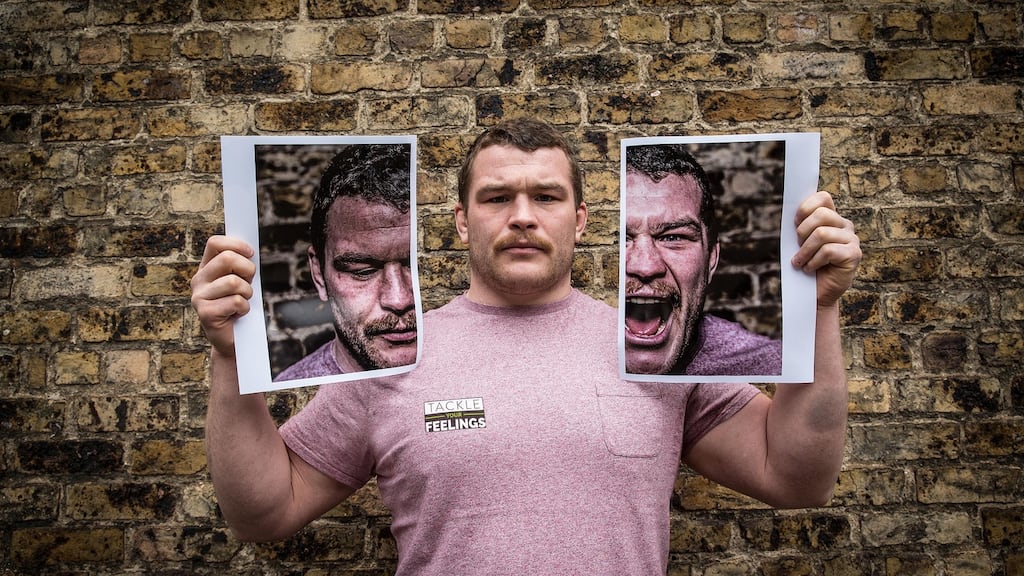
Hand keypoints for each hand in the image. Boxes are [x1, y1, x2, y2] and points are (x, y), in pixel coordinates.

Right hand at [190, 236, 255, 356]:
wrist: (234, 339)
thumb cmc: (239, 307)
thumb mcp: (241, 281)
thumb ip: (240, 266)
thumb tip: (250, 251)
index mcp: (206, 268)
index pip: (215, 243)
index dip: (235, 244)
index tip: (251, 253)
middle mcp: (199, 280)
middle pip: (227, 258)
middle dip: (247, 269)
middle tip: (249, 283)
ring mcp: (199, 297)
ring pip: (233, 282)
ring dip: (247, 293)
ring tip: (243, 302)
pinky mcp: (205, 313)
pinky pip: (236, 301)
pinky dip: (244, 308)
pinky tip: (238, 314)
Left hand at [792, 192, 861, 308]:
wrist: (816, 293)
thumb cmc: (807, 266)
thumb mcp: (801, 243)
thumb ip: (800, 226)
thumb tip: (791, 214)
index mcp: (833, 218)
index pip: (823, 198)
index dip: (806, 207)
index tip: (795, 223)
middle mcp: (845, 226)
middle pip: (821, 215)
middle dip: (802, 231)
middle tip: (797, 248)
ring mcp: (852, 240)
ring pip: (822, 234)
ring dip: (805, 251)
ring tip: (800, 262)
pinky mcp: (854, 255)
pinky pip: (828, 251)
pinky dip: (813, 261)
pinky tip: (809, 269)